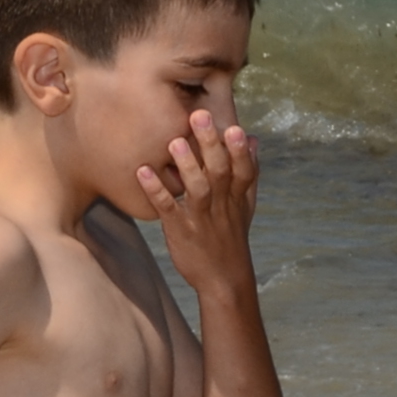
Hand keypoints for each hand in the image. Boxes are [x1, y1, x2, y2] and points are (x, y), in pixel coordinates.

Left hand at [132, 109, 258, 294]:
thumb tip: (253, 139)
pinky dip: (156, 191)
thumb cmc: (231, 239)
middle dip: (211, 145)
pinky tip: (143, 172)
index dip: (240, 151)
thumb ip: (248, 172)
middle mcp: (222, 206)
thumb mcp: (246, 206)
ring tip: (175, 142)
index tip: (235, 127)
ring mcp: (201, 218)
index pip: (244, 172)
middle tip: (200, 116)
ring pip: (198, 189)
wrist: (224, 281)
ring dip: (187, 166)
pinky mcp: (181, 230)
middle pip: (221, 172)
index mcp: (237, 199)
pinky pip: (168, 209)